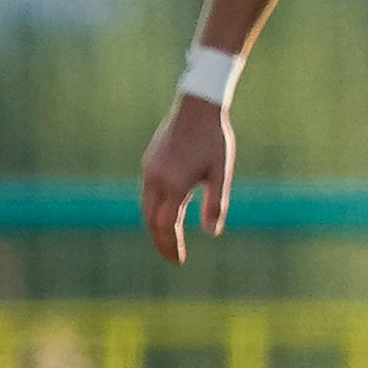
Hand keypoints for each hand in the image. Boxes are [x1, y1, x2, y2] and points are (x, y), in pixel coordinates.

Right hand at [138, 98, 233, 264]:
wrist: (197, 107)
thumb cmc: (214, 139)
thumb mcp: (221, 172)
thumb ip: (215, 203)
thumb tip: (211, 232)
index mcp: (174, 184)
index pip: (166, 225)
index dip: (170, 245)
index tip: (178, 261)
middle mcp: (156, 179)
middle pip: (151, 220)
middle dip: (161, 241)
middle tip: (173, 257)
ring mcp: (149, 169)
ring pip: (146, 206)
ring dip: (155, 226)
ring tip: (168, 239)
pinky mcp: (149, 161)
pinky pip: (147, 192)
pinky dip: (153, 209)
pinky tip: (165, 213)